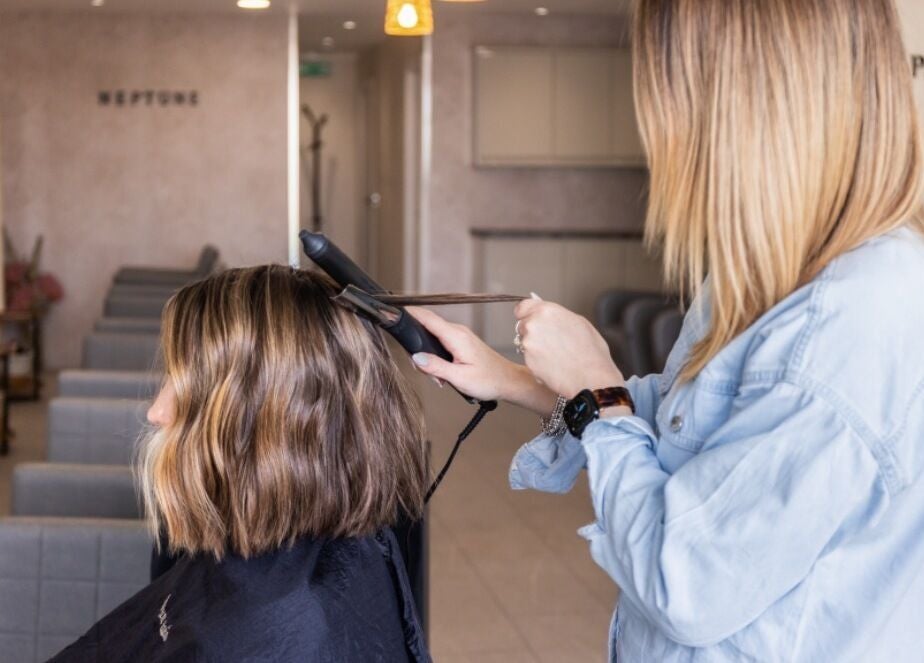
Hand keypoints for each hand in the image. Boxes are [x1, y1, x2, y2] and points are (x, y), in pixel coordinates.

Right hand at [407, 307, 557, 415]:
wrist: (508, 382)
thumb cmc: (489, 380)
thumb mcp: (459, 378)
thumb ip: (436, 367)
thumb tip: (416, 357)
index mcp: (456, 336)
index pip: (428, 318)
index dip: (410, 313)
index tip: (395, 313)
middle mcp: (457, 332)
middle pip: (426, 328)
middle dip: (418, 348)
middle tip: (424, 371)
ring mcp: (459, 336)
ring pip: (433, 338)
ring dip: (429, 357)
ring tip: (439, 378)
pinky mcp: (461, 342)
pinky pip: (441, 343)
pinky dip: (437, 358)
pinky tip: (444, 374)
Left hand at [514, 298, 624, 398]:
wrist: (591, 378)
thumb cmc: (591, 351)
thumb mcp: (579, 322)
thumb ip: (556, 313)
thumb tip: (541, 305)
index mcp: (546, 311)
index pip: (522, 307)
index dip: (527, 314)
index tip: (532, 319)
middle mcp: (533, 325)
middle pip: (522, 325)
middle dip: (532, 332)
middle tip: (552, 341)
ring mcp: (528, 344)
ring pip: (524, 343)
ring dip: (535, 347)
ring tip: (557, 355)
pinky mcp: (527, 362)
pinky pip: (529, 359)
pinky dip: (537, 362)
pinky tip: (554, 365)